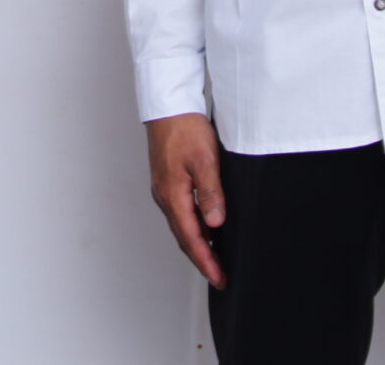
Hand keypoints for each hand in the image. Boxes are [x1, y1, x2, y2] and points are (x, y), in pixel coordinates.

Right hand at [146, 112, 226, 287]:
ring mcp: (165, 189)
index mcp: (172, 195)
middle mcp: (165, 196)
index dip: (206, 261)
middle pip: (184, 237)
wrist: (168, 105)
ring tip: (216, 258)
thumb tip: (215, 223)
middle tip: (220, 276)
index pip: (191, 238)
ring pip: (182, 225)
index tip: (219, 278)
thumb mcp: (204, 160)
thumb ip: (210, 193)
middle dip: (202, 259)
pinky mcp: (168, 181)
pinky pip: (181, 212)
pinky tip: (206, 226)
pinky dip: (193, 226)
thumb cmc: (184, 128)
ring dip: (198, 243)